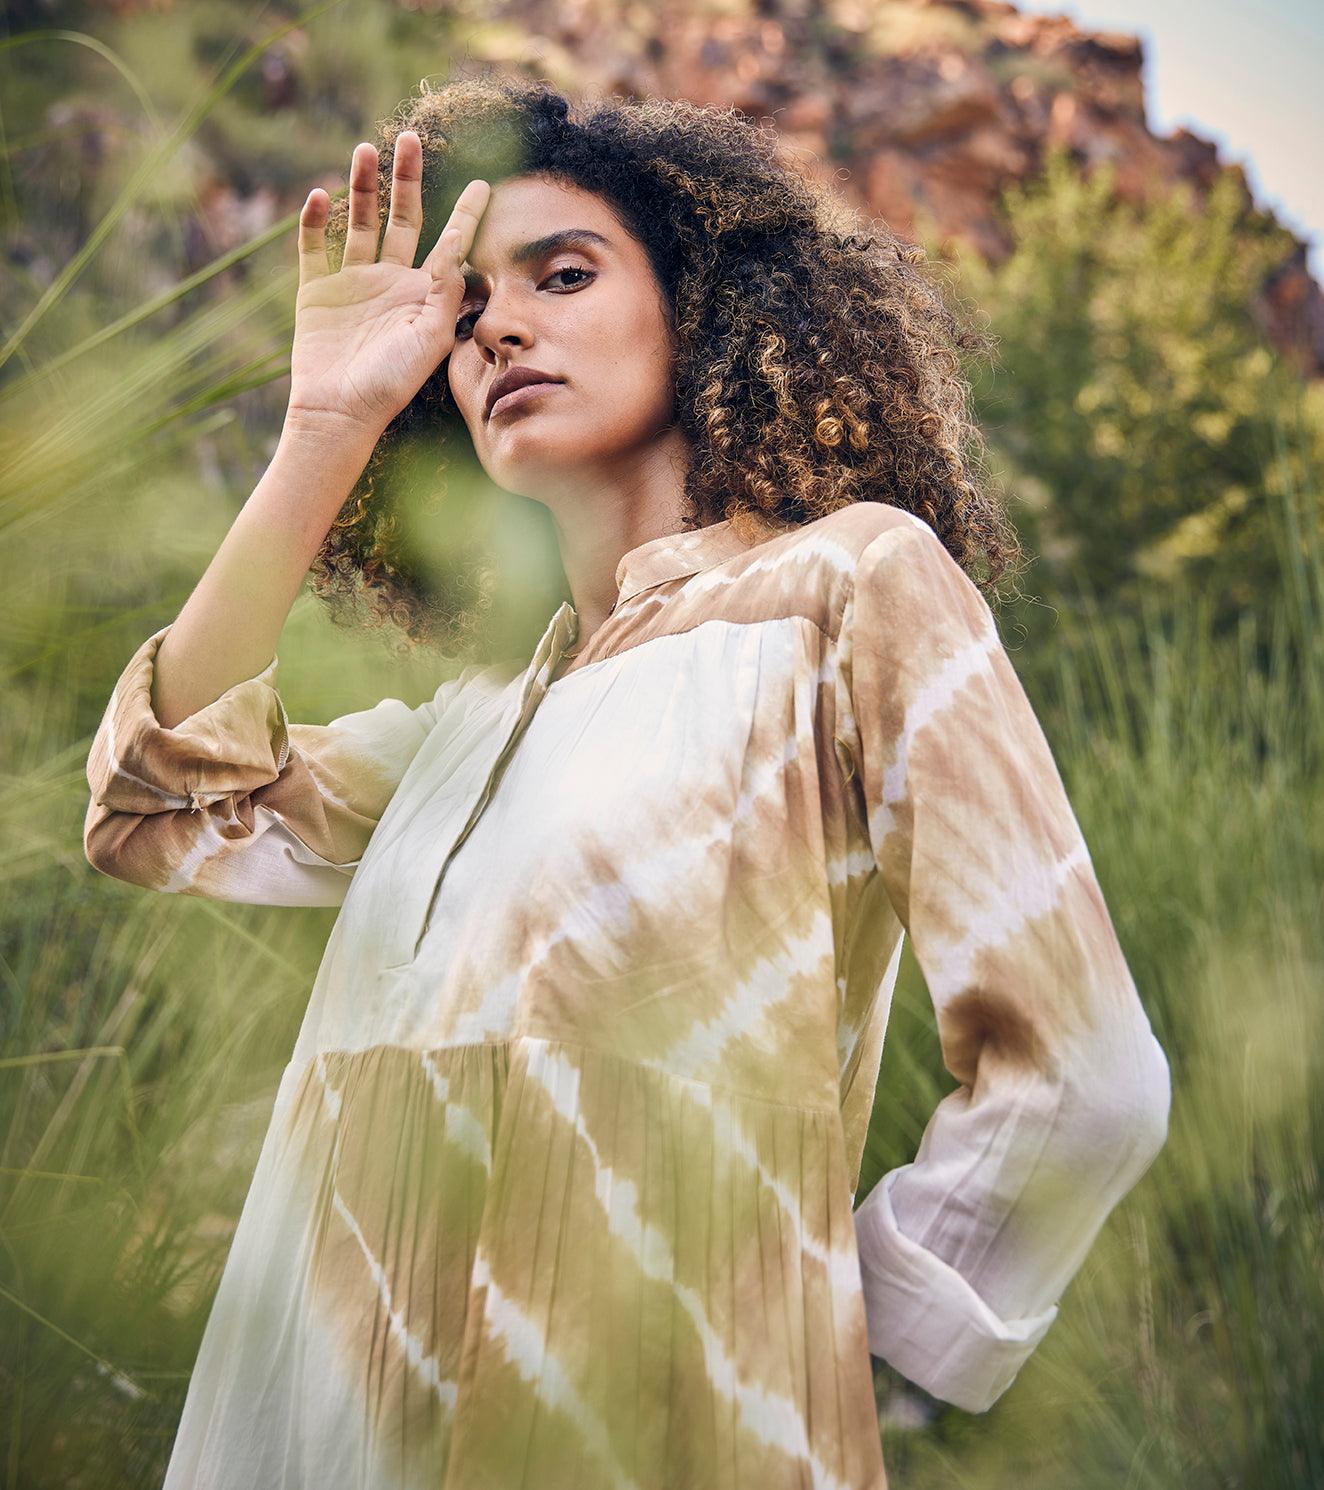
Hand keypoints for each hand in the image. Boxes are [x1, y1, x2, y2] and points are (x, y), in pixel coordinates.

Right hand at [286, 132, 489, 440]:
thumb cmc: (391, 384)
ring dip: (362, 187)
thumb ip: (447, 295)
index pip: (449, 244)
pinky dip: (313, 222)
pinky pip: (314, 248)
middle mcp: (389, 282)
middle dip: (406, 179)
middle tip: (409, 139)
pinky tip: (319, 195)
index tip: (485, 184)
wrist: (340, 412)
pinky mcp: (317, 291)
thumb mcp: (430, 340)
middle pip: (401, 219)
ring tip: (365, 150)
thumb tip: (463, 253)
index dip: (466, 214)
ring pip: (359, 223)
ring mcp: (352, 284)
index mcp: (422, 294)